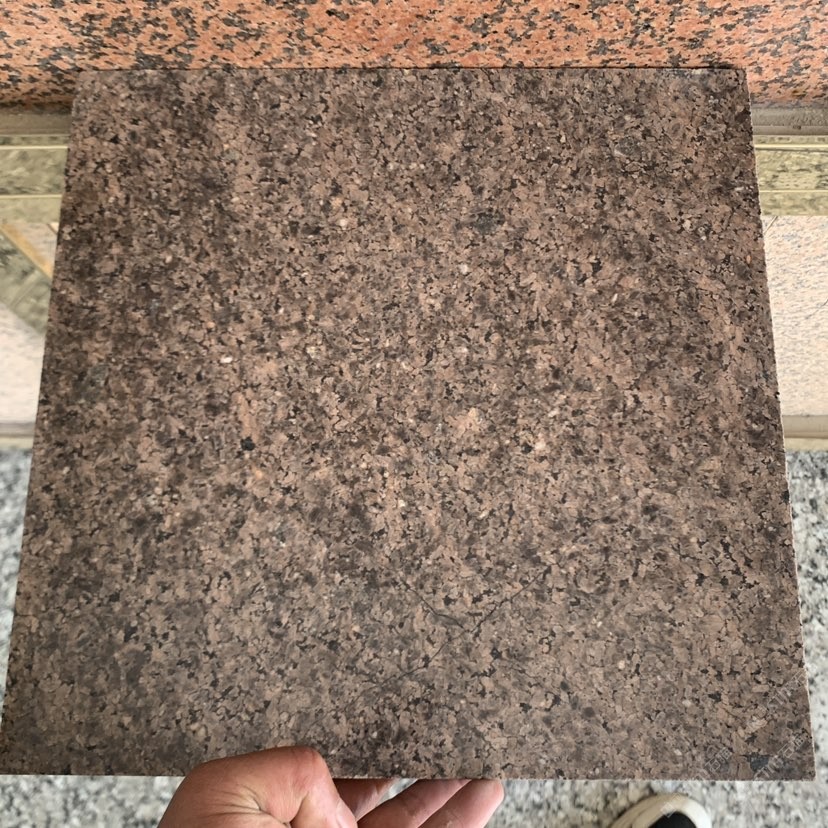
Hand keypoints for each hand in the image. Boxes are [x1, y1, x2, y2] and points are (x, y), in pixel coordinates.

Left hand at [158, 745, 503, 826]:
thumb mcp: (226, 790)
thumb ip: (292, 771)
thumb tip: (335, 802)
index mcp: (282, 819)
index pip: (337, 782)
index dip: (372, 757)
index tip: (399, 732)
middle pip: (388, 807)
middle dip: (426, 780)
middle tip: (458, 752)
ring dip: (455, 804)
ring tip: (486, 776)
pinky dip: (459, 825)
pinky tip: (481, 802)